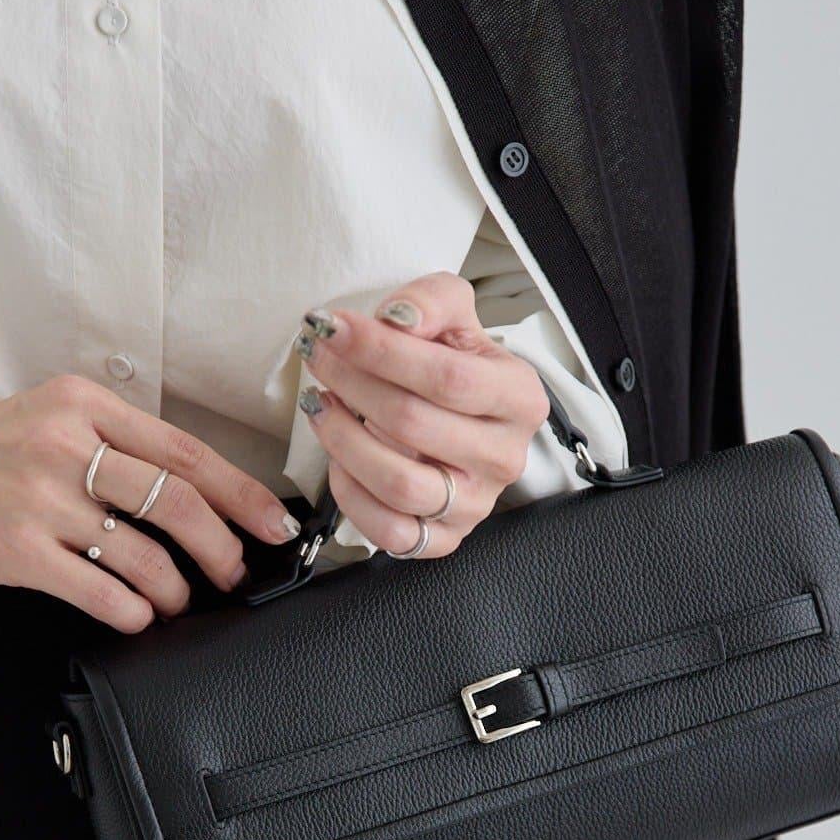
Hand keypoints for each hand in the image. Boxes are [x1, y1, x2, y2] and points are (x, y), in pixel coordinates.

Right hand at [0, 375, 302, 631]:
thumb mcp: (55, 420)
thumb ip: (120, 443)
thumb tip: (203, 495)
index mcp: (86, 405)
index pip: (185, 452)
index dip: (242, 495)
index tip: (275, 526)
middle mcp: (66, 445)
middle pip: (177, 502)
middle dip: (221, 548)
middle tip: (233, 574)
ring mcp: (40, 498)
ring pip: (144, 554)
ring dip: (176, 589)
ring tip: (178, 601)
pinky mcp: (17, 549)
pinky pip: (100, 590)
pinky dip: (133, 611)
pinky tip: (137, 615)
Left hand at [293, 271, 549, 558]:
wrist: (464, 416)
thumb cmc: (455, 364)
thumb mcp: (454, 315)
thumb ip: (430, 301)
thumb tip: (397, 320)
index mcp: (520, 398)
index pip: (448, 378)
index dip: (382, 352)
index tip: (334, 328)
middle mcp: (504, 457)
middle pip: (414, 423)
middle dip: (352, 385)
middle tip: (319, 358)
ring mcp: (476, 505)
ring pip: (399, 484)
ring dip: (343, 440)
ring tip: (320, 404)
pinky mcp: (444, 539)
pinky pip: (389, 531)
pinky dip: (351, 494)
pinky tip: (339, 457)